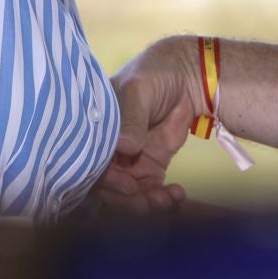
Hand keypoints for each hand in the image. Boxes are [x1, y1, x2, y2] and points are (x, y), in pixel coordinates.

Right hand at [95, 36, 204, 213]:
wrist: (187, 78)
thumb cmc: (153, 75)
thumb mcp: (138, 91)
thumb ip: (130, 118)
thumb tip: (124, 146)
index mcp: (94, 130)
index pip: (90, 161)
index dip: (105, 179)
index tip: (127, 186)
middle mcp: (107, 150)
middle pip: (107, 186)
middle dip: (127, 200)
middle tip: (148, 203)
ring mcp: (128, 162)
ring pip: (129, 194)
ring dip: (146, 203)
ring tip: (166, 200)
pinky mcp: (149, 168)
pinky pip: (151, 192)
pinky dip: (163, 198)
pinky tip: (176, 194)